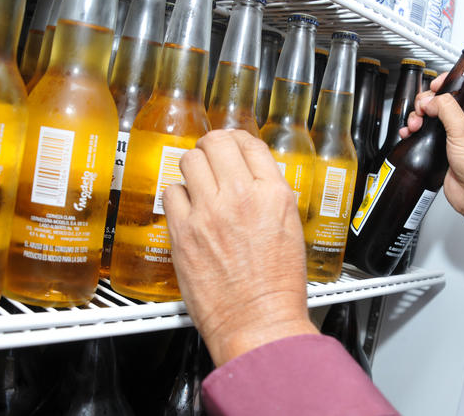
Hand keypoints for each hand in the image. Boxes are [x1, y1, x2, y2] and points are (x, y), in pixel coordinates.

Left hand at [162, 130, 317, 365]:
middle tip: (211, 157)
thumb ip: (270, 197)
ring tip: (197, 181)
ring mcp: (209, 212)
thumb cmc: (277, 288)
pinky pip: (171, 192)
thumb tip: (252, 179)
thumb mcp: (291, 229)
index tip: (232, 147)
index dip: (238, 140)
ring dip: (194, 167)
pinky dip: (178, 196)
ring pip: (189, 160)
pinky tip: (187, 208)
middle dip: (213, 146)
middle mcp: (241, 196)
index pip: (250, 144)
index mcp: (274, 195)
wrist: (257, 323)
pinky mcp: (183, 232)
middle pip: (216, 142)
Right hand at [399, 73, 463, 283]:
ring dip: (419, 117)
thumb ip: (446, 107)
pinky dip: (415, 131)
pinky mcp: (443, 147)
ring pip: (431, 115)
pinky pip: (426, 132)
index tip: (434, 87)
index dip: (447, 83)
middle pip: (442, 99)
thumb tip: (433, 100)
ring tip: (415, 124)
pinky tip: (410, 134)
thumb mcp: (462, 129)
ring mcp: (455, 134)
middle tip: (422, 110)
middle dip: (427, 102)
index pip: (463, 86)